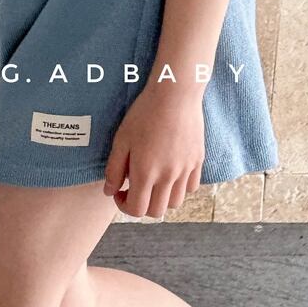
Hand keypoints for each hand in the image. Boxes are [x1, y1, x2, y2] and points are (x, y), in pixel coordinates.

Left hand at [102, 86, 205, 217]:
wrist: (175, 95)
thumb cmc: (144, 114)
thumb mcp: (121, 140)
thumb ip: (114, 169)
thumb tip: (109, 191)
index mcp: (146, 173)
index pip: (136, 209)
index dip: (123, 206)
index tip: (119, 192)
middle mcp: (168, 176)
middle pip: (156, 212)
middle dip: (141, 206)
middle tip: (133, 189)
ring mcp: (186, 170)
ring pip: (175, 203)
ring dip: (160, 199)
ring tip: (152, 182)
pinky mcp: (198, 161)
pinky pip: (190, 187)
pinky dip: (178, 188)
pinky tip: (169, 173)